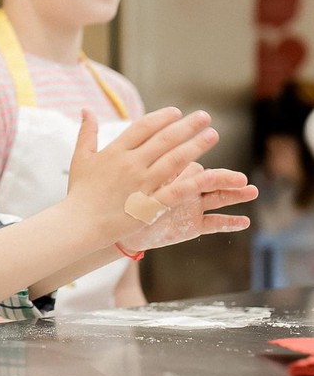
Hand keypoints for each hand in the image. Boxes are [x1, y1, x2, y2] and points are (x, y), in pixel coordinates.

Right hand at [66, 106, 221, 242]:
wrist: (80, 223)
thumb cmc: (80, 190)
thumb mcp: (80, 157)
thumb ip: (87, 131)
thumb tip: (86, 109)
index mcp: (116, 151)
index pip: (143, 126)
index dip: (162, 117)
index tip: (177, 112)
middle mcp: (131, 164)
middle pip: (164, 140)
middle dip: (187, 127)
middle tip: (204, 117)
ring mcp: (142, 184)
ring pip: (175, 161)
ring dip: (195, 146)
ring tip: (212, 135)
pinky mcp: (150, 205)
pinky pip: (176, 190)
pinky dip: (193, 181)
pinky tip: (208, 172)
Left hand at [121, 162, 257, 252]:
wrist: (122, 227)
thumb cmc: (124, 200)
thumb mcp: (134, 184)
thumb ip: (144, 168)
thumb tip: (146, 148)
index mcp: (172, 174)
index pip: (190, 167)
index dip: (196, 170)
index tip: (198, 169)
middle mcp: (186, 187)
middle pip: (209, 180)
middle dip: (225, 179)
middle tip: (242, 179)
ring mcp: (192, 206)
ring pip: (216, 198)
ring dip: (234, 196)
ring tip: (252, 191)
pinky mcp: (193, 225)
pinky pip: (213, 223)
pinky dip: (228, 223)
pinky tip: (244, 221)